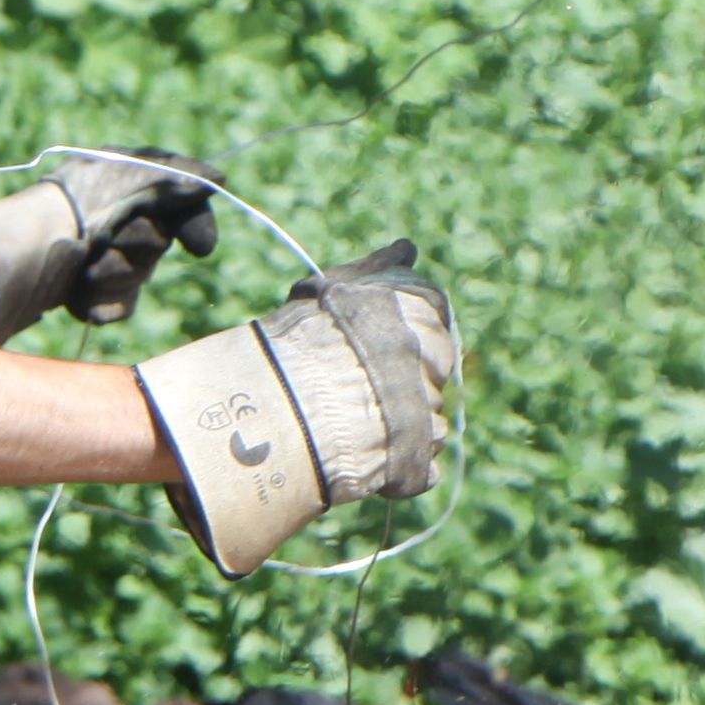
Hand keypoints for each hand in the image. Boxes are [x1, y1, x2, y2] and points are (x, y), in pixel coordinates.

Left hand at [0, 149, 221, 341]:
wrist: (16, 257)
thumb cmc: (73, 209)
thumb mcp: (131, 179)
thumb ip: (176, 179)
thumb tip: (217, 176)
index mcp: (115, 176)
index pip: (176, 196)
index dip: (194, 221)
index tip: (200, 248)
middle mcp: (104, 212)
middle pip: (156, 243)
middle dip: (137, 247)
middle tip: (108, 240)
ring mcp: (90, 253)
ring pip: (135, 277)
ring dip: (114, 275)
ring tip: (83, 268)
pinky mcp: (77, 288)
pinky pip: (115, 305)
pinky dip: (100, 302)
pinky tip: (74, 295)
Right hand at [132, 241, 458, 577]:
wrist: (268, 409)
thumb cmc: (291, 345)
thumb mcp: (329, 294)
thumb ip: (373, 270)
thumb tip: (408, 247)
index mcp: (410, 311)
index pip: (432, 309)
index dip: (406, 324)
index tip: (379, 337)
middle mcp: (426, 355)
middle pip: (436, 362)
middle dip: (408, 370)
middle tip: (363, 381)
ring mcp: (424, 407)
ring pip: (431, 410)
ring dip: (404, 415)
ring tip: (357, 417)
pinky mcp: (417, 452)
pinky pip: (426, 455)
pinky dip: (405, 457)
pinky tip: (370, 449)